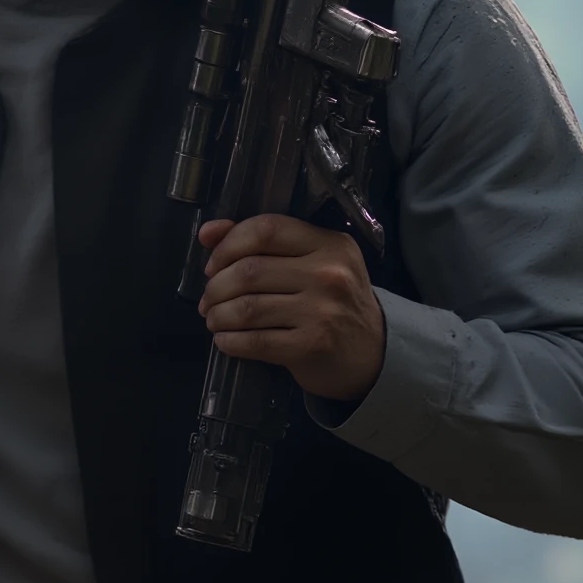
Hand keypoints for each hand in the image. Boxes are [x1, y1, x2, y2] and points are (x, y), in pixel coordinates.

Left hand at [197, 213, 385, 404]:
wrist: (374, 354)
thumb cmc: (336, 303)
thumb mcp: (314, 262)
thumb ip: (265, 243)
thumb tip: (208, 232)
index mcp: (330, 244)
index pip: (267, 229)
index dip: (228, 245)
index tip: (213, 264)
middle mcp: (329, 274)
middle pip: (250, 271)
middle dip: (216, 287)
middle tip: (208, 299)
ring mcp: (321, 312)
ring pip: (247, 307)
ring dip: (218, 315)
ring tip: (214, 319)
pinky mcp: (310, 347)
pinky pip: (255, 341)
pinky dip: (230, 341)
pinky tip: (225, 340)